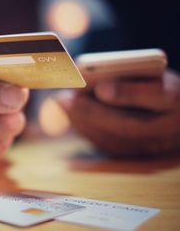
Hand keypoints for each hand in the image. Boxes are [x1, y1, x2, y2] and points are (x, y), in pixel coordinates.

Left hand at [56, 70, 179, 156]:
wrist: (172, 117)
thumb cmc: (158, 88)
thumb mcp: (152, 76)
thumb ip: (132, 79)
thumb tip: (99, 89)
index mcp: (178, 100)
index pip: (160, 97)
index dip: (129, 93)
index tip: (101, 87)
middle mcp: (169, 130)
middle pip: (129, 125)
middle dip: (94, 111)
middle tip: (68, 97)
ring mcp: (153, 147)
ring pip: (116, 139)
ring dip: (85, 121)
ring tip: (63, 103)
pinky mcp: (136, 154)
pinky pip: (109, 146)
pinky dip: (87, 130)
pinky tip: (71, 115)